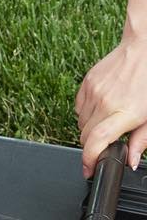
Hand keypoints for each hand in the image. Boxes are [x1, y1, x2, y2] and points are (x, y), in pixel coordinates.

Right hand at [77, 34, 146, 173]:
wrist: (142, 51)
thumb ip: (141, 140)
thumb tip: (131, 160)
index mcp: (123, 113)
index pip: (96, 141)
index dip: (89, 159)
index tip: (88, 169)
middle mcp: (104, 102)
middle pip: (85, 135)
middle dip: (91, 148)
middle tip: (103, 151)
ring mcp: (93, 91)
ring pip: (81, 123)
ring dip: (89, 131)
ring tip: (107, 127)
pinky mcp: (87, 82)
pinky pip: (78, 107)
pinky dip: (85, 115)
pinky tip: (101, 113)